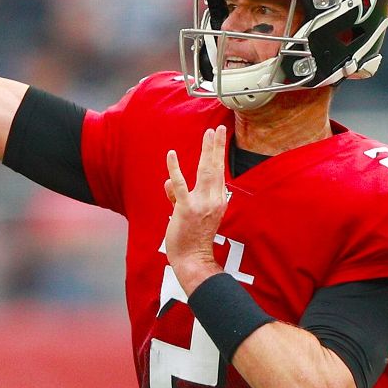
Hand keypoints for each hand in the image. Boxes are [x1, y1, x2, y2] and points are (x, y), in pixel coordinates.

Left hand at [163, 126, 227, 292]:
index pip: (218, 173)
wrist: (192, 259)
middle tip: (218, 129)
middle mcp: (213, 200)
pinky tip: (172, 154)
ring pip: (205, 171)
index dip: (218, 154)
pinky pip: (180, 185)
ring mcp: (201, 204)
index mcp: (217, 201)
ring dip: (207, 150)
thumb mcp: (187, 215)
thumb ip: (178, 197)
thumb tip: (168, 183)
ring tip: (209, 134)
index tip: (218, 138)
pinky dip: (175, 169)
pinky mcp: (186, 209)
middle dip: (217, 146)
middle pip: (216, 168)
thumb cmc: (190, 238)